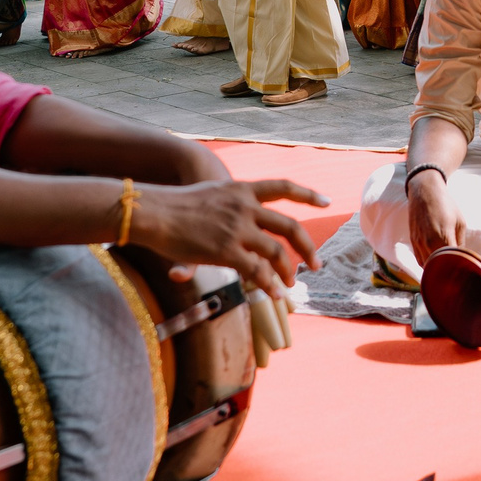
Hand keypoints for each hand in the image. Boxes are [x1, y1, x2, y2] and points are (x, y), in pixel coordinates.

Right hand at [127, 178, 326, 299]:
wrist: (154, 211)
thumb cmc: (175, 205)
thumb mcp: (210, 195)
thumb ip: (227, 210)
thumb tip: (233, 224)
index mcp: (242, 190)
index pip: (283, 187)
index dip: (307, 194)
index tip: (326, 200)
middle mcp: (245, 207)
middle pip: (289, 226)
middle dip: (307, 247)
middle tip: (317, 264)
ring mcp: (238, 228)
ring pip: (277, 252)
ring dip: (288, 270)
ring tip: (291, 284)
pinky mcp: (227, 250)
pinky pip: (258, 270)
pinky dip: (270, 284)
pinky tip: (275, 293)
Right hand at [406, 169, 466, 261]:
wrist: (425, 192)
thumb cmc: (446, 205)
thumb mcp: (460, 222)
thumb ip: (461, 243)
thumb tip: (464, 258)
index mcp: (443, 237)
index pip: (451, 262)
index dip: (458, 266)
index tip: (464, 267)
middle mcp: (428, 243)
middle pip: (438, 267)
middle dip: (447, 269)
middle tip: (456, 269)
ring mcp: (418, 243)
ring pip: (427, 266)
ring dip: (436, 268)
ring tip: (446, 267)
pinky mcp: (413, 241)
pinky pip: (419, 260)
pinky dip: (427, 264)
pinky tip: (435, 262)